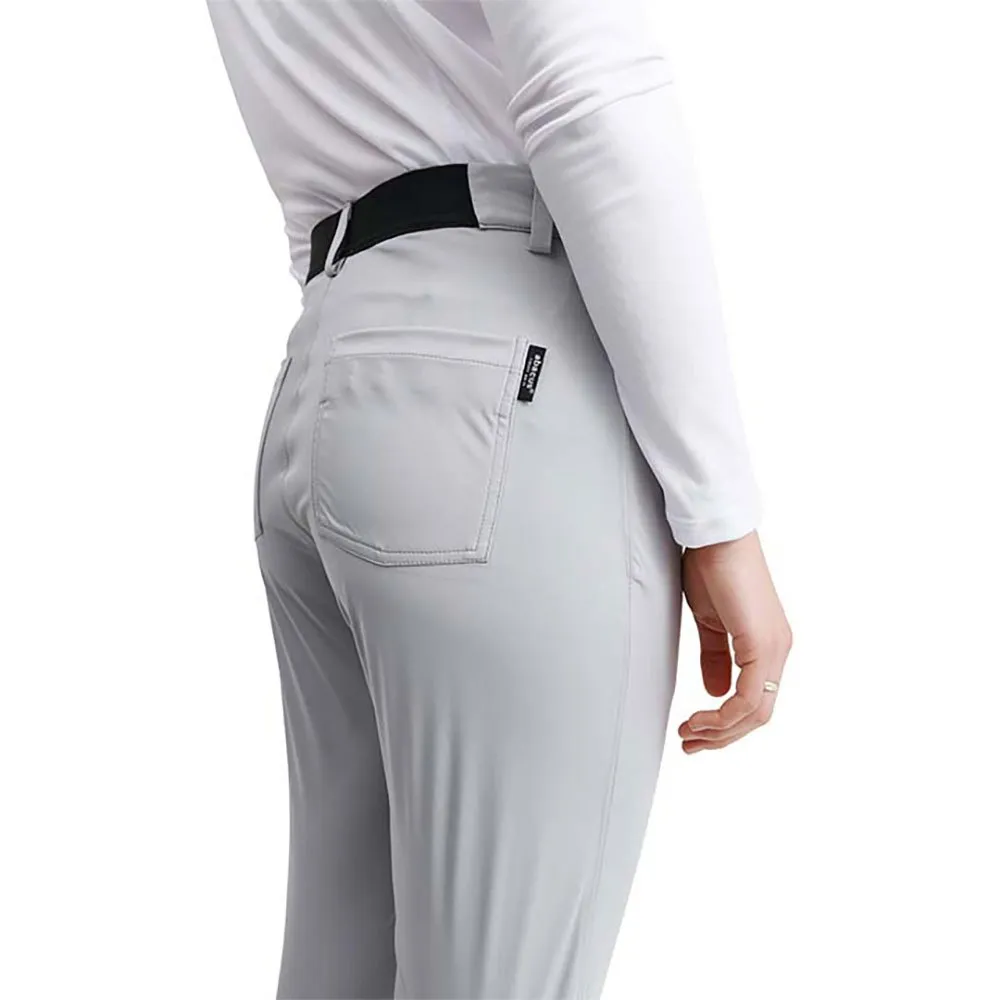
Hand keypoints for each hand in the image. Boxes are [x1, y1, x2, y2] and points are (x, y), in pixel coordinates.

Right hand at [677, 530, 791, 752]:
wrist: (715, 537)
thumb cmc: (711, 569)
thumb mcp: (710, 623)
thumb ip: (715, 658)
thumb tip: (715, 692)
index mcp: (767, 646)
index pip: (754, 702)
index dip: (725, 725)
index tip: (692, 730)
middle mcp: (778, 651)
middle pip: (758, 716)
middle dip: (722, 737)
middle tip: (689, 744)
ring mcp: (774, 649)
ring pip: (756, 713)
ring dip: (720, 731)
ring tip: (689, 734)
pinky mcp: (762, 644)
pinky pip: (749, 697)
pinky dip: (724, 715)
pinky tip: (700, 716)